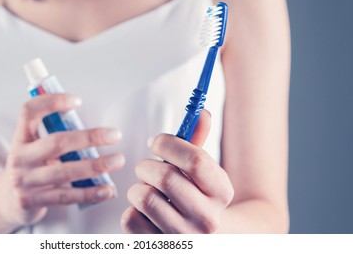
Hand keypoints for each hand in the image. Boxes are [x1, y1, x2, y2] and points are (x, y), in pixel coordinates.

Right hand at [0, 93, 124, 227]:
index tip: (77, 100)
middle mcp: (19, 157)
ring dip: (95, 165)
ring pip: (64, 171)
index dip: (51, 102)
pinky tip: (107, 189)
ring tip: (117, 160)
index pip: (28, 112)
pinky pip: (66, 196)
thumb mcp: (34, 148)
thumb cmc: (31, 168)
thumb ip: (55, 136)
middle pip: (56, 142)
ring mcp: (24, 181)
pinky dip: (89, 192)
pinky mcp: (32, 201)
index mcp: (21, 138)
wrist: (8, 201)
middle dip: (89, 137)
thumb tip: (92, 128)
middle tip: (114, 135)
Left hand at [121, 110, 233, 232]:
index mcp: (222, 192)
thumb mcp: (201, 173)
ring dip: (137, 188)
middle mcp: (207, 218)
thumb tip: (201, 112)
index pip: (194, 160)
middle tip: (146, 168)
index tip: (156, 142)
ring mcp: (183, 237)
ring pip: (144, 197)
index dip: (168, 144)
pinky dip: (131, 211)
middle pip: (165, 177)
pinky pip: (130, 219)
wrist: (201, 240)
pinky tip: (144, 214)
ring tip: (147, 192)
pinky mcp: (160, 247)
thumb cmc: (194, 198)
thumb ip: (197, 143)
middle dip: (146, 166)